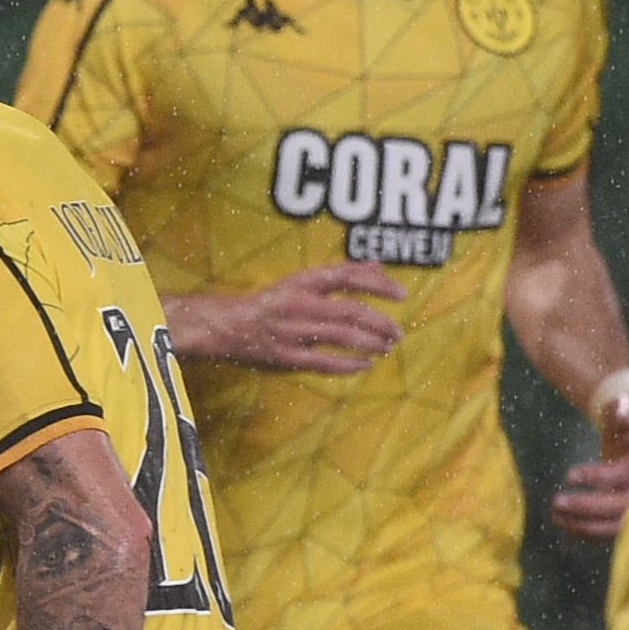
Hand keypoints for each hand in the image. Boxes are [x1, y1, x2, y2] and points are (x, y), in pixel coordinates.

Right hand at [173, 264, 405, 373]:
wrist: (226, 327)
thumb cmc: (270, 303)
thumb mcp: (302, 281)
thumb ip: (340, 274)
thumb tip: (378, 264)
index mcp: (303, 282)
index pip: (349, 277)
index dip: (380, 284)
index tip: (403, 295)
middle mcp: (299, 304)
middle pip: (351, 311)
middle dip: (381, 323)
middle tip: (397, 332)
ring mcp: (292, 332)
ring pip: (342, 337)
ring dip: (370, 344)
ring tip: (386, 348)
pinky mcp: (286, 357)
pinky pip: (324, 362)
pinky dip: (348, 365)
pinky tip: (364, 365)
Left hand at [553, 368, 628, 538]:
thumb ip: (625, 409)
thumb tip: (621, 404)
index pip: (625, 474)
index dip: (599, 476)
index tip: (568, 474)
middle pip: (622, 506)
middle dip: (587, 507)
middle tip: (555, 501)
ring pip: (616, 525)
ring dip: (584, 525)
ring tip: (554, 514)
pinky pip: (610, 532)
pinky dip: (587, 532)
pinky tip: (563, 523)